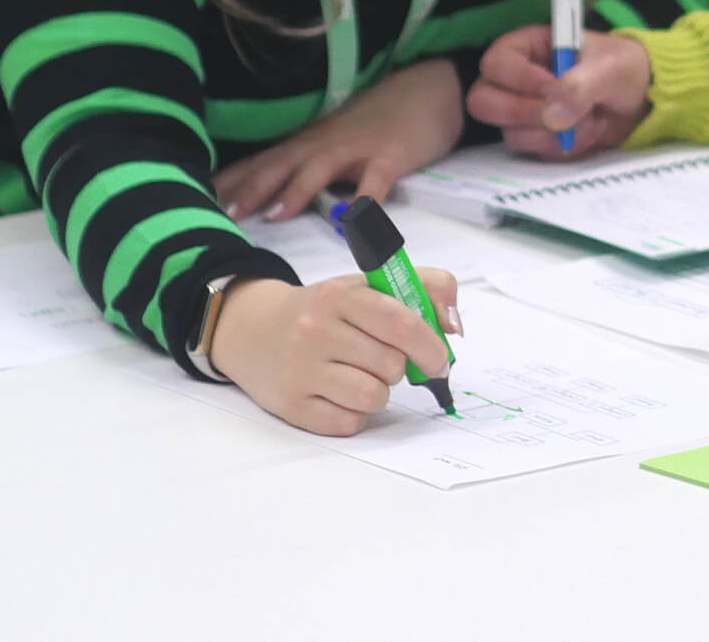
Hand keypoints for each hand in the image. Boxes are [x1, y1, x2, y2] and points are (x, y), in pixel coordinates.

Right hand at [209, 271, 460, 436]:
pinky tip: (341, 393)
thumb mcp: (370, 284)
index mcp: (341, 295)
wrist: (254, 330)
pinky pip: (349, 423)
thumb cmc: (325, 310)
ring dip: (379, 391)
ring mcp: (301, 370)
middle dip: (400, 367)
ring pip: (373, 397)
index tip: (439, 359)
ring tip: (360, 375)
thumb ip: (426, 288)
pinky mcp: (292, 405)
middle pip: (391, 366)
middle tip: (384, 359)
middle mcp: (316, 330)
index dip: (431, 346)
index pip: (402, 324)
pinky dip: (355, 413)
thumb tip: (454, 326)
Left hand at [215, 59, 465, 220]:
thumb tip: (273, 197)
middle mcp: (325, 142)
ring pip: (320, 167)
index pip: (262, 161)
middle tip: (220, 214)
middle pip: (280, 163)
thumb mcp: (338, 139)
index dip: (231, 181)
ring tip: (275, 216)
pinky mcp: (391, 156)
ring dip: (296, 189)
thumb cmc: (381, 120)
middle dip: (249, 188)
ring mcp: (358, 148)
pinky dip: (364, 202)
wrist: (429, 88)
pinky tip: (356, 223)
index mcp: (310, 142)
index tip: (195, 199)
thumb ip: (310, 165)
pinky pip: (376, 181)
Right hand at [465, 27, 653, 158]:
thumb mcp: (611, 67)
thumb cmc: (624, 68)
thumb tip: (552, 114)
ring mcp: (524, 110)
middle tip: (557, 116)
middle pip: (483, 102)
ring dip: (552, 132)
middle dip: (522, 112)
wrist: (643, 99)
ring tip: (587, 118)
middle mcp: (516, 79)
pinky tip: (585, 132)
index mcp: (527, 48)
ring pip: (510, 132)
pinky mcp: (537, 136)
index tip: (552, 87)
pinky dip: (561, 147)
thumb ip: (581, 84)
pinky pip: (533, 151)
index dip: (519, 79)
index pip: (496, 63)